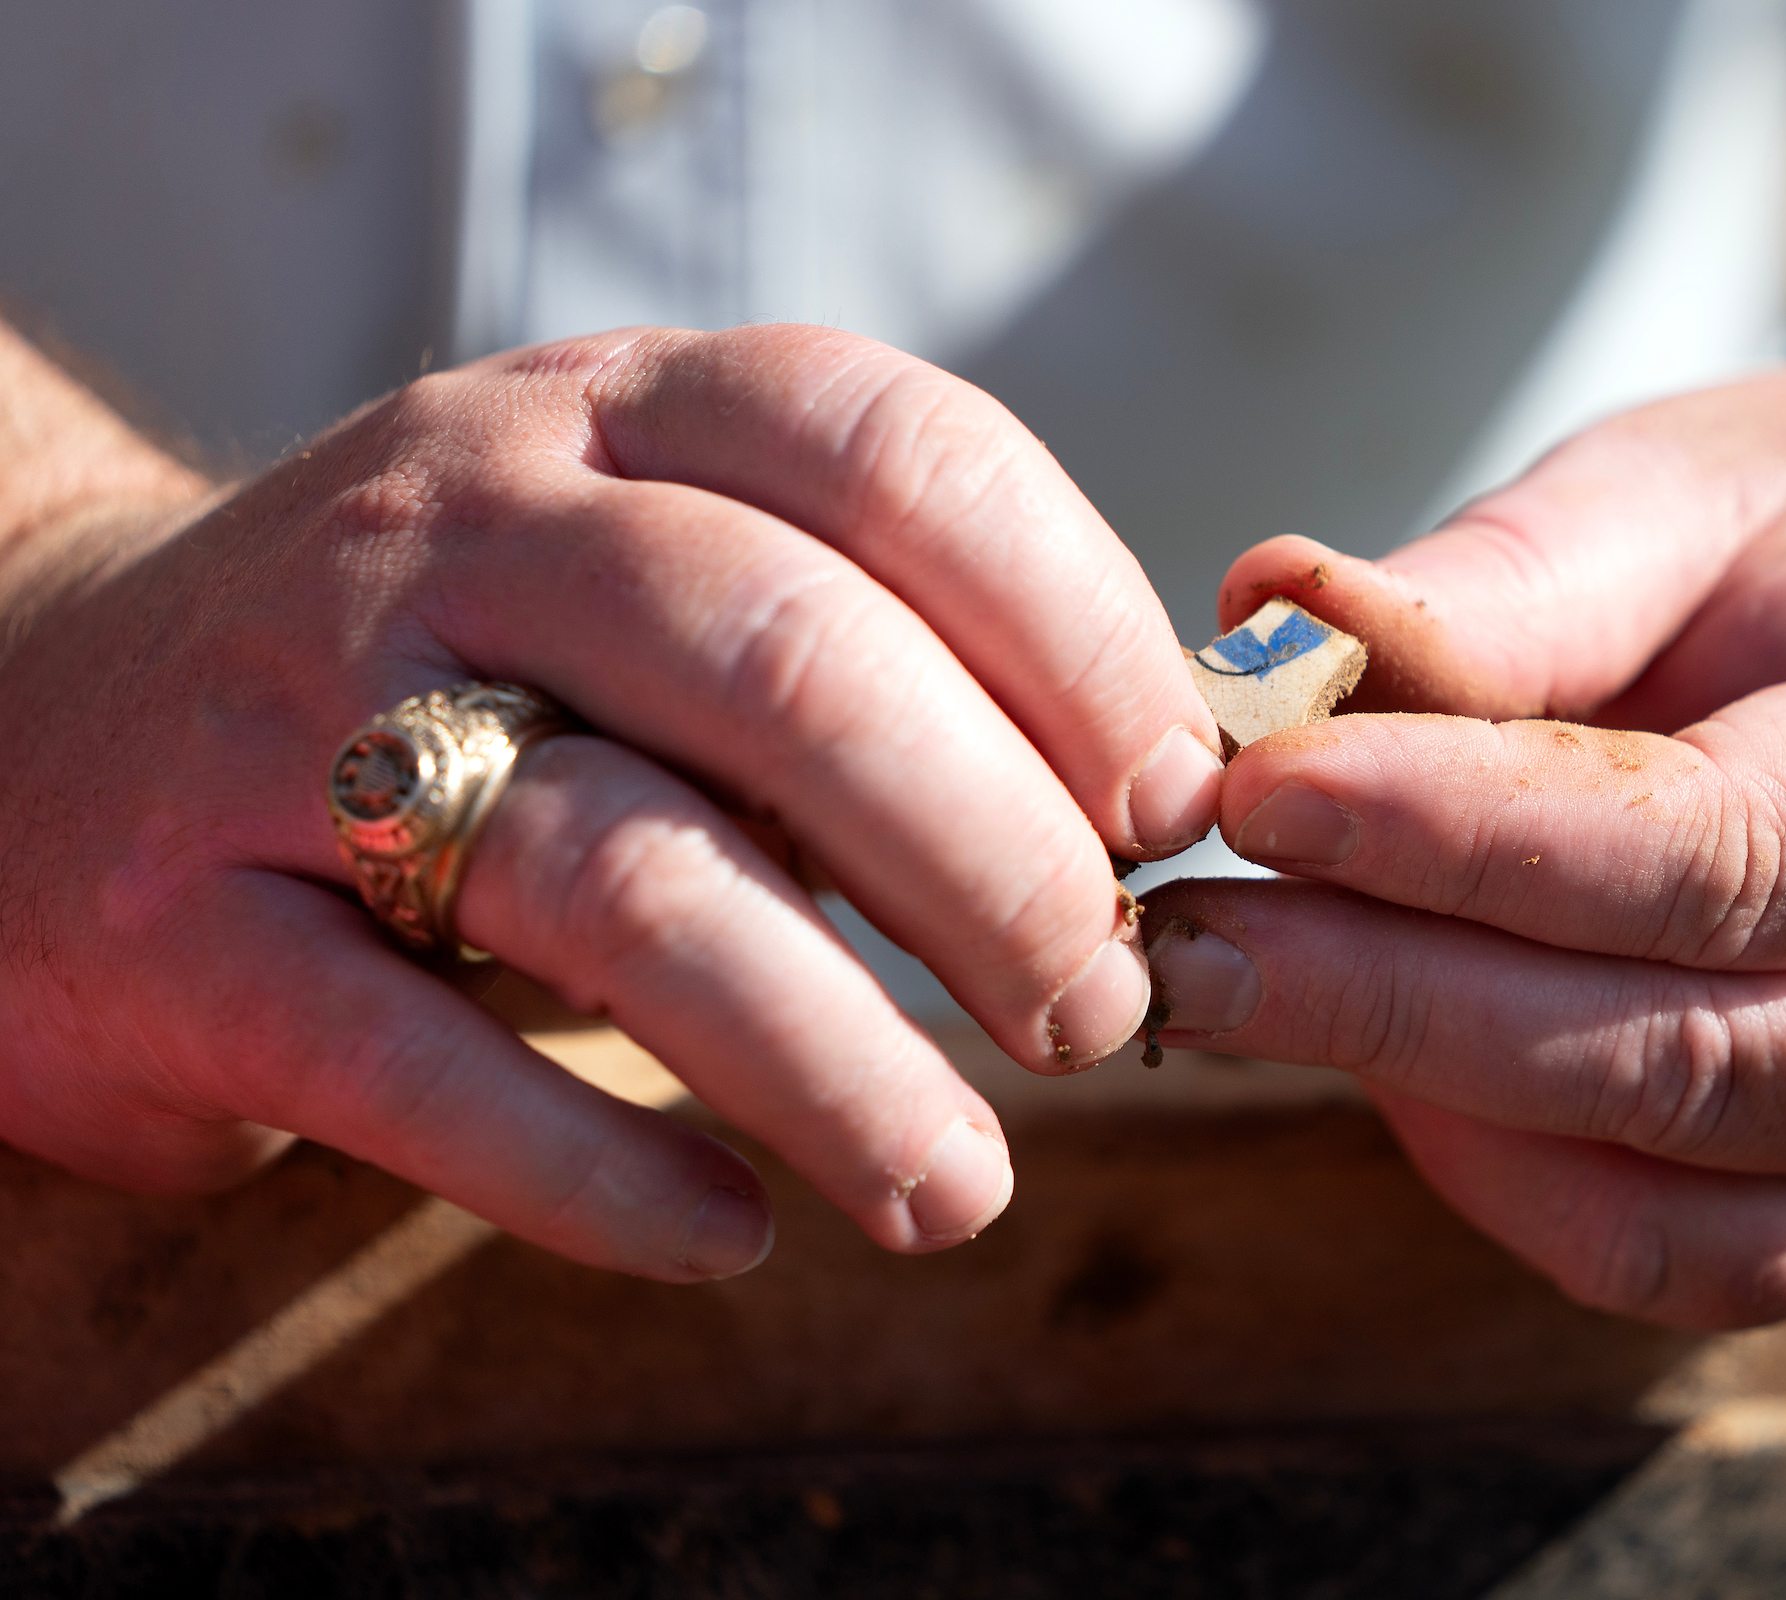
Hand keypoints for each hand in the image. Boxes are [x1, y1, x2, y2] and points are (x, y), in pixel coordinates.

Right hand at [0, 325, 1222, 1276]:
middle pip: (789, 662)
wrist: (38, 718)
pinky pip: (413, 1066)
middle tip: (1098, 1010)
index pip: (896, 455)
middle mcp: (462, 526)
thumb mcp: (635, 567)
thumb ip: (854, 642)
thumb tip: (1145, 801)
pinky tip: (728, 1230)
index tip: (1175, 805)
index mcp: (615, 418)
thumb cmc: (440, 661)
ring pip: (621, 874)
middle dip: (991, 860)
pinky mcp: (185, 928)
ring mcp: (302, 718)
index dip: (1075, 631)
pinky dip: (595, 1166)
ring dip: (833, 1054)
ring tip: (961, 1185)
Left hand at [1142, 346, 1785, 1327]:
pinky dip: (1508, 1181)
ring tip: (1247, 986)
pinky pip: (1679, 1265)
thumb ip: (1512, 581)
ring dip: (1426, 1104)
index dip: (1458, 843)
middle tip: (1177, 937)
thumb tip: (1266, 617)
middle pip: (1673, 1058)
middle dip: (1391, 1000)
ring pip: (1662, 1208)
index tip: (1255, 795)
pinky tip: (1385, 1062)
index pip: (1711, 855)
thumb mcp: (1705, 483)